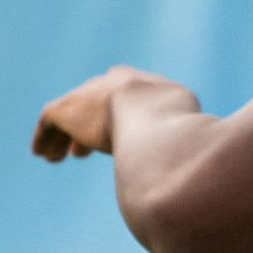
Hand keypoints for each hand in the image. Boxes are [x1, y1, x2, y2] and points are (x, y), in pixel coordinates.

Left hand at [33, 64, 198, 162]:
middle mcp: (116, 83)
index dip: (123, 120)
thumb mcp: (199, 136)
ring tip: (58, 156)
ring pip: (71, 114)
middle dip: (90, 126)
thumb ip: (196, 146)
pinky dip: (46, 137)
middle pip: (97, 103)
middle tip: (82, 150)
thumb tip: (210, 170)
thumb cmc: (186, 133)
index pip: (130, 100)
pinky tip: (43, 155)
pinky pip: (50, 121)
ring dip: (65, 135)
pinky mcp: (66, 108)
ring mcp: (91, 94)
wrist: (156, 116)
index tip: (118, 140)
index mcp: (149, 86)